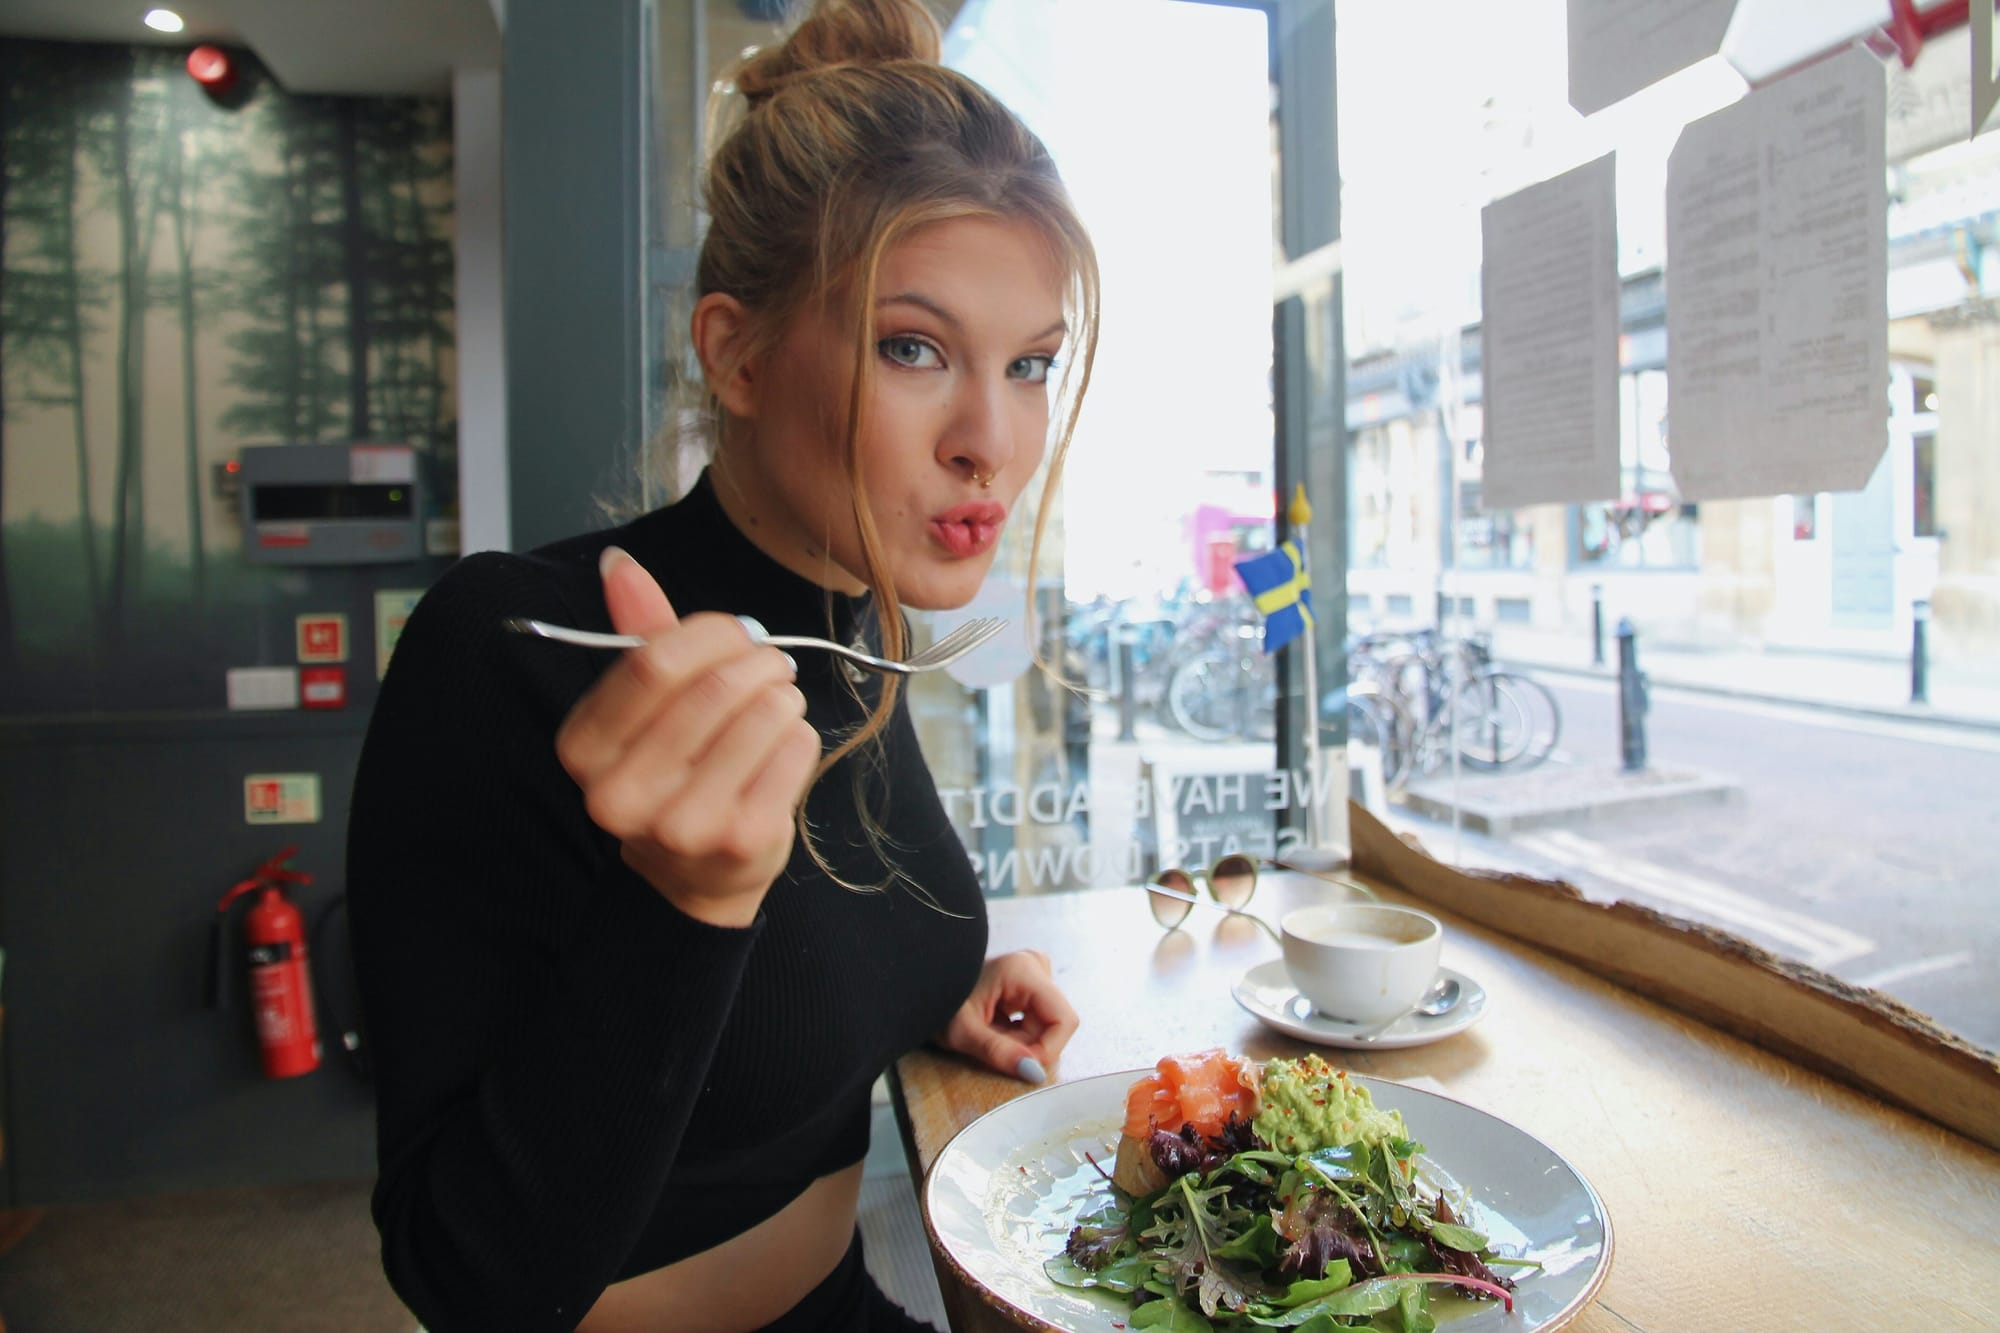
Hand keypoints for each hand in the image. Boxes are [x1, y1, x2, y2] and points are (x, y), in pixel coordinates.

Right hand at [555, 547, 821, 927]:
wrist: (692, 875)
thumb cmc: (670, 771)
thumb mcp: (641, 707)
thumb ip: (637, 632)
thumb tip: (618, 562)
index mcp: (583, 749)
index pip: (653, 664)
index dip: (710, 633)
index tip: (737, 633)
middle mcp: (622, 794)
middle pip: (715, 688)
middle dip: (759, 660)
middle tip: (772, 663)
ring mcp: (683, 824)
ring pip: (764, 714)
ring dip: (782, 695)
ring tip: (775, 704)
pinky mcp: (741, 840)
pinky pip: (796, 749)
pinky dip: (799, 734)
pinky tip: (781, 749)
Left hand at [938, 950, 1078, 1083]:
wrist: (922, 985)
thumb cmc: (937, 1002)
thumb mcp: (962, 1033)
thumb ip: (998, 1052)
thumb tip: (1034, 1073)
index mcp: (1024, 970)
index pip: (1064, 1020)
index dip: (1048, 1050)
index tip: (1020, 1065)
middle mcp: (1035, 966)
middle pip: (1054, 1024)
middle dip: (1028, 1046)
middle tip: (992, 1044)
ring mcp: (1034, 973)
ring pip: (1046, 1025)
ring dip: (1022, 1042)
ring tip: (990, 1034)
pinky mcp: (1029, 984)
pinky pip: (1038, 1020)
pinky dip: (1018, 1034)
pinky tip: (995, 1028)